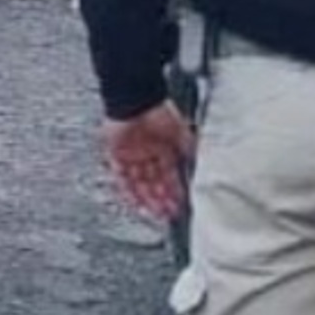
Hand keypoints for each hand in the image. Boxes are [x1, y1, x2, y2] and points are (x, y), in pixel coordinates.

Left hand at [103, 103, 195, 220]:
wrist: (136, 99)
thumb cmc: (158, 110)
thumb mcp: (181, 132)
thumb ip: (188, 148)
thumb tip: (198, 162)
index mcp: (163, 148)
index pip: (170, 175)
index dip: (174, 191)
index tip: (179, 204)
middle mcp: (147, 153)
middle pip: (154, 182)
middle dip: (162, 200)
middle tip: (168, 215)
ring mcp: (132, 155)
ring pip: (139, 184)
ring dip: (148, 199)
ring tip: (155, 213)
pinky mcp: (116, 154)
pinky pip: (121, 178)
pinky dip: (128, 191)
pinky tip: (136, 202)